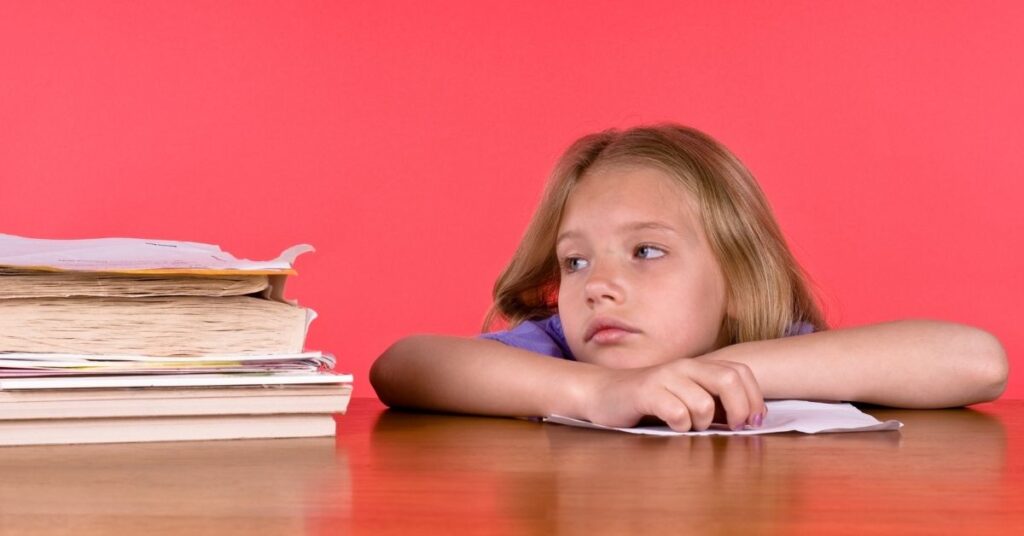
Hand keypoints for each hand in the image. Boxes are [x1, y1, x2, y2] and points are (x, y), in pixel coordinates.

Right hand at [582, 358, 765, 431]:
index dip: (755, 398)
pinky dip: (680, 426)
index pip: (741, 372)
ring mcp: (665, 377)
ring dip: (704, 423)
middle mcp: (684, 367)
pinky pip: (676, 412)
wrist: (603, 393)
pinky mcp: (646, 393)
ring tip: (692, 426)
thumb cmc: (649, 400)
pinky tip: (673, 426)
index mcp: (698, 366)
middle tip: (734, 429)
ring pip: (704, 402)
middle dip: (740, 409)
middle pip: (729, 379)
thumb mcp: (685, 394)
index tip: (753, 422)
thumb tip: (748, 419)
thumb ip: (713, 399)